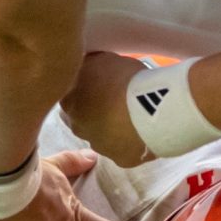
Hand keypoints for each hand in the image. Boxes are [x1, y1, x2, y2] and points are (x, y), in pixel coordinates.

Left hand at [58, 50, 148, 166]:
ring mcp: (99, 146)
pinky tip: (142, 130)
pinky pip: (123, 149)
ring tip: (131, 115)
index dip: (83, 87)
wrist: (154, 109)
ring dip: (111, 127)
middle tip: (113, 99)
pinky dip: (130, 140)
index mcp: (68, 101)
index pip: (67, 94)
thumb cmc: (125, 79)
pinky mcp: (121, 160)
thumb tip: (87, 66)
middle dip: (93, 110)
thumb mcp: (101, 59)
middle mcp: (77, 127)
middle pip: (81, 118)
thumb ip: (88, 66)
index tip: (98, 82)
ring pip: (102, 136)